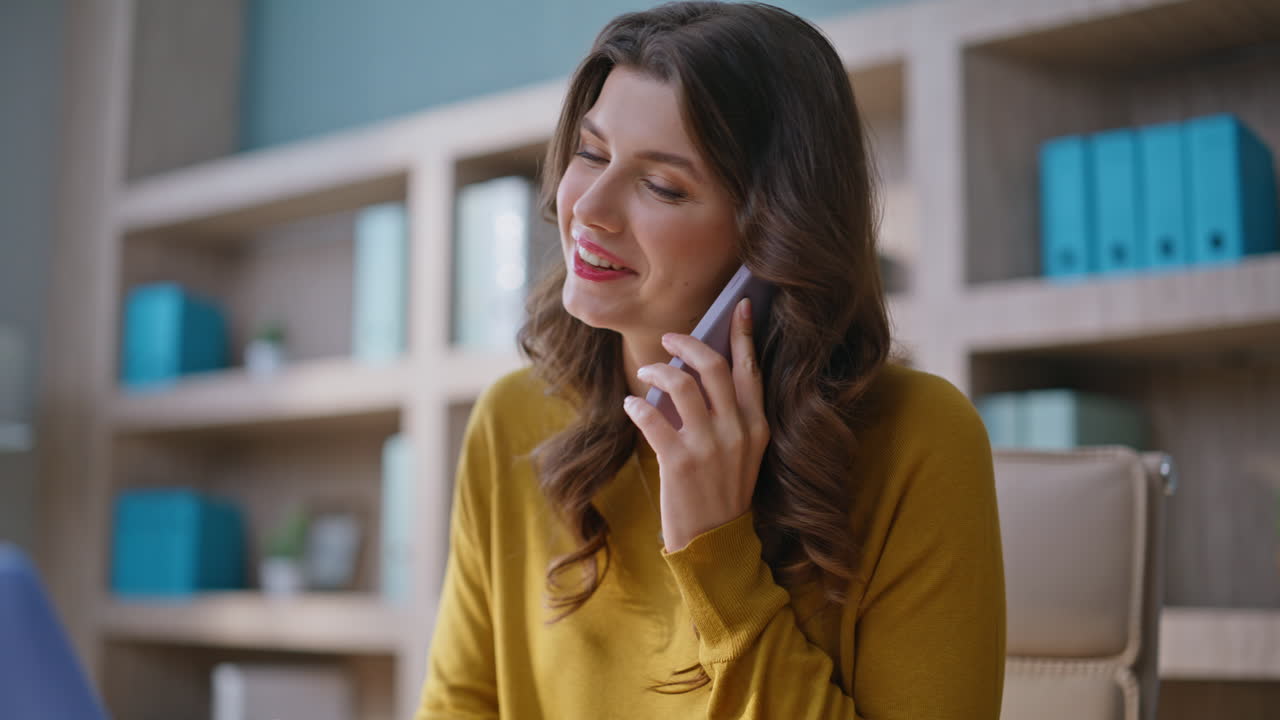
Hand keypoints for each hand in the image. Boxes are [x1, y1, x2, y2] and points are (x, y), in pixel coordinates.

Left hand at [622, 298, 770, 551]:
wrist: (714, 546)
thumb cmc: (722, 495)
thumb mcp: (742, 455)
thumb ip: (731, 418)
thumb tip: (697, 376)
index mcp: (757, 426)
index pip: (751, 369)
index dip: (743, 334)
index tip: (740, 306)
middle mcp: (738, 431)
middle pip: (714, 366)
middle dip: (688, 343)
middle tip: (670, 340)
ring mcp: (709, 447)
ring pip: (681, 384)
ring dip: (658, 371)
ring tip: (646, 373)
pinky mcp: (679, 462)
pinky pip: (652, 417)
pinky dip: (637, 406)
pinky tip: (630, 406)